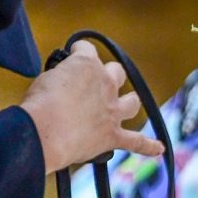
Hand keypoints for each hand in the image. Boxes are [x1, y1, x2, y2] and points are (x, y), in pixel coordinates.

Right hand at [22, 40, 163, 172]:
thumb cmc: (39, 103)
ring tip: (126, 104)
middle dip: (108, 74)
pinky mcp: (113, 136)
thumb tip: (65, 85)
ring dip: (129, 102)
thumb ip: (62, 78)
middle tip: (96, 82)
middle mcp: (106, 85)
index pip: (87, 49)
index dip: (79, 51)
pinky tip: (158, 149)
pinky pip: (137, 142)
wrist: (44, 131)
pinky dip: (148, 146)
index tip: (73, 54)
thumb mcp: (45, 78)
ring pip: (132, 103)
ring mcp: (113, 111)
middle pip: (116, 73)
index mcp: (87, 65)